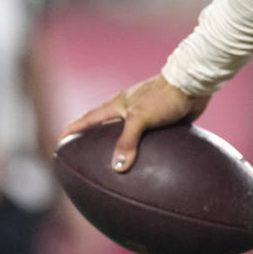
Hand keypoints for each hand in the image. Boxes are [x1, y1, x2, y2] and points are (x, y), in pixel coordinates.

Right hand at [59, 74, 208, 172]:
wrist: (193, 84)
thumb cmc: (164, 96)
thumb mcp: (141, 117)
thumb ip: (128, 141)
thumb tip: (116, 169)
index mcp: (117, 105)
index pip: (88, 120)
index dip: (72, 131)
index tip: (59, 144)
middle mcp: (128, 109)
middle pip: (104, 127)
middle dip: (93, 141)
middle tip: (82, 159)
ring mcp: (146, 115)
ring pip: (128, 135)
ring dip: (120, 148)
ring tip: (114, 168)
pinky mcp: (163, 121)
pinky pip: (149, 140)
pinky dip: (144, 152)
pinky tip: (149, 167)